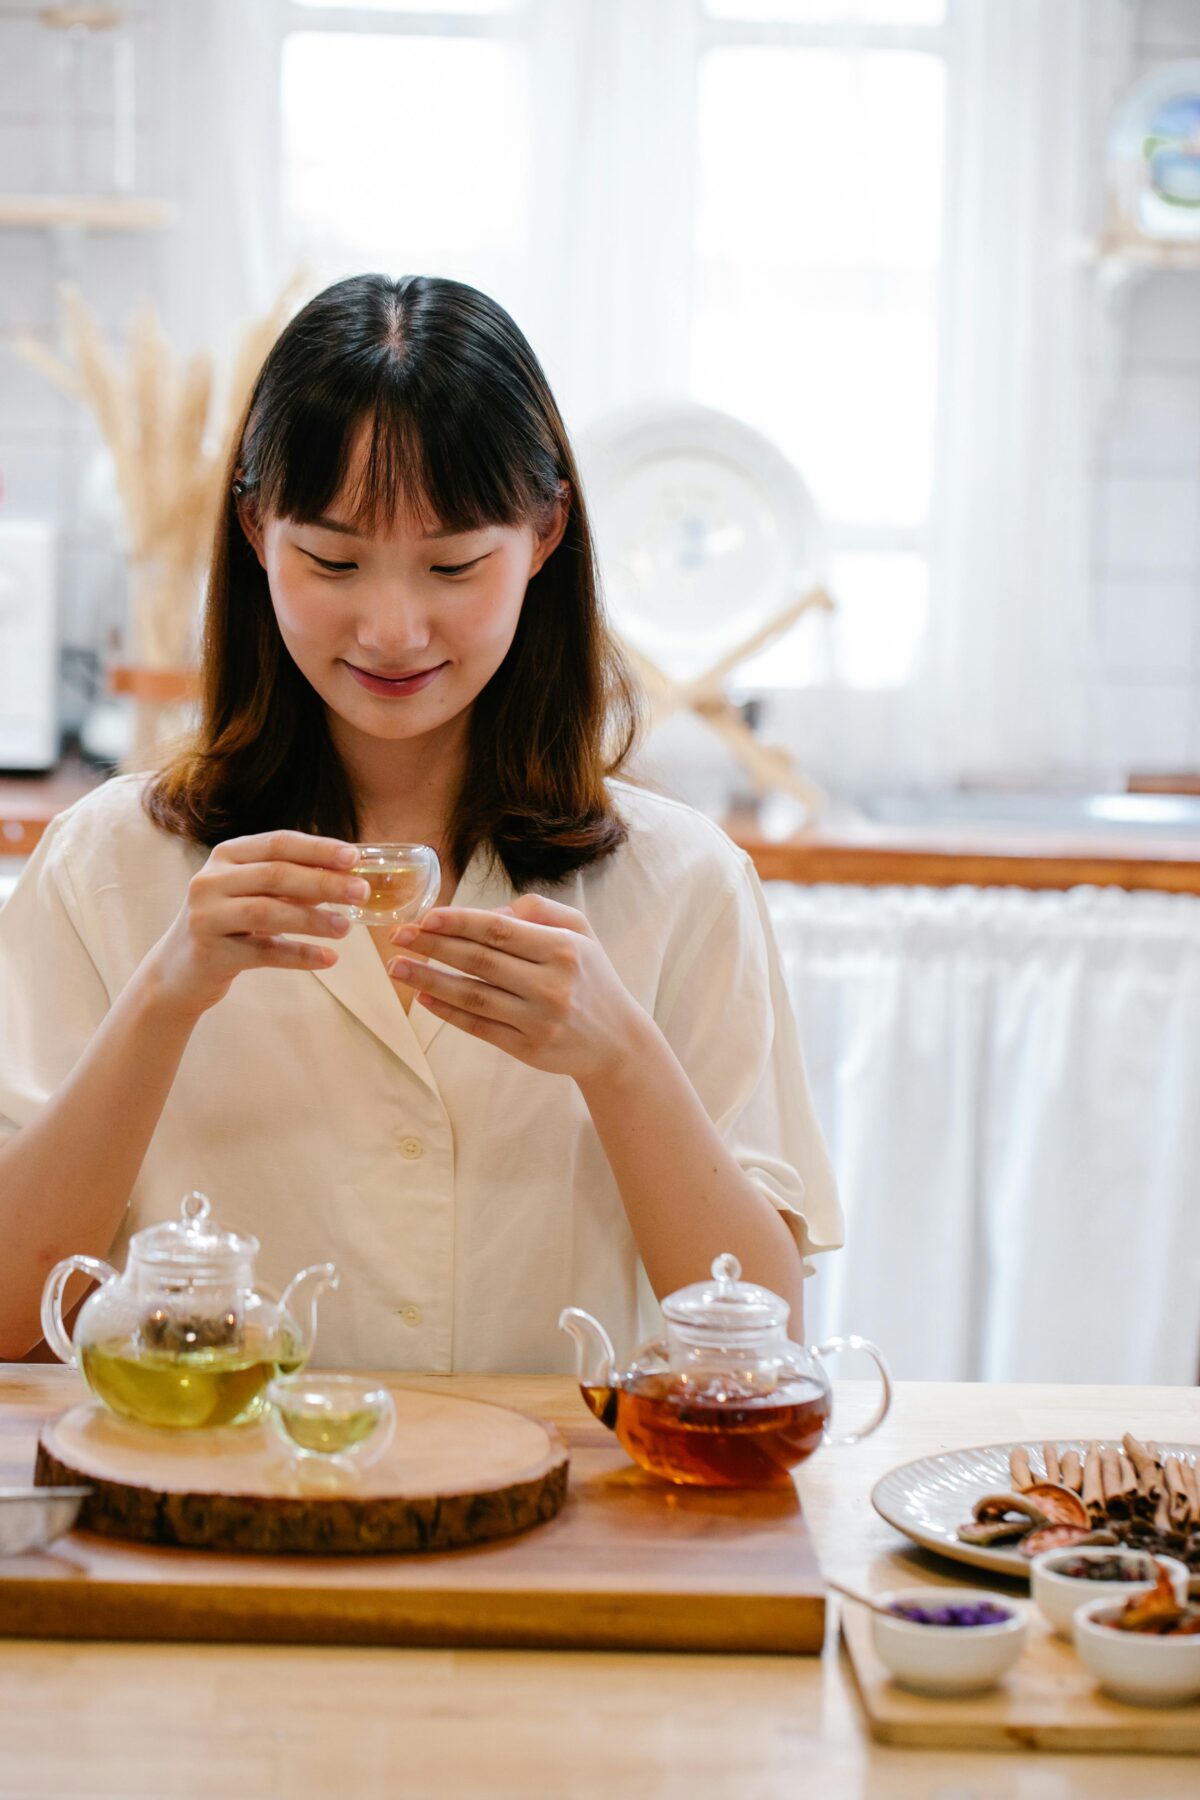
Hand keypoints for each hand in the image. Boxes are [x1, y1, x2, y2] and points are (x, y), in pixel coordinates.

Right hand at [146, 830, 369, 1018]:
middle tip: (361, 892)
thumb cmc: (227, 924)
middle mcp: (210, 880)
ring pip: (268, 912)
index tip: (354, 857)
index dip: (317, 849)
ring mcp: (206, 916)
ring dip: (313, 919)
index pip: (277, 843)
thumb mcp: (253, 893)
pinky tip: (328, 959)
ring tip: (346, 928)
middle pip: (276, 875)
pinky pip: (263, 952)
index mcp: (226, 855)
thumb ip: (291, 882)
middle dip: (324, 882)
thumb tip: (345, 874)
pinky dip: (298, 955)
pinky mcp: (209, 953)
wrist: (178, 971)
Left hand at [386, 893, 647, 1080]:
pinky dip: (448, 1012)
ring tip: (398, 968)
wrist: (617, 1040)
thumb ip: (537, 910)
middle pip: (479, 961)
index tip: (425, 916)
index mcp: (562, 949)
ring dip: (430, 980)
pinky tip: (423, 998)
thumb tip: (485, 912)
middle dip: (433, 946)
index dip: (458, 922)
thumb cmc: (591, 977)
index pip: (499, 930)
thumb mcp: (579, 932)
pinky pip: (479, 1026)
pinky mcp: (527, 1048)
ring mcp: (538, 1019)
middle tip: (398, 936)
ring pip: (473, 996)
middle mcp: (551, 984)